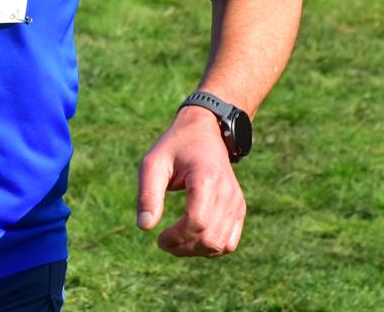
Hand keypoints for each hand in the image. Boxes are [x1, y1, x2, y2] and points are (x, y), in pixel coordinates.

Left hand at [136, 107, 245, 256]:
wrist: (205, 132)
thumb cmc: (174, 147)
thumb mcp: (153, 163)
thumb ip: (148, 194)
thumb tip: (144, 227)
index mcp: (206, 178)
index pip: (197, 222)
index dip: (176, 237)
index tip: (159, 237)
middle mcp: (227, 192)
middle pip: (209, 238)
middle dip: (183, 247)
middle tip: (164, 241)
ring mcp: (236, 202)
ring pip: (220, 245)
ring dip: (195, 251)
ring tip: (176, 240)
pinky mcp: (239, 209)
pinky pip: (229, 243)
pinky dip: (210, 248)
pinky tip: (193, 238)